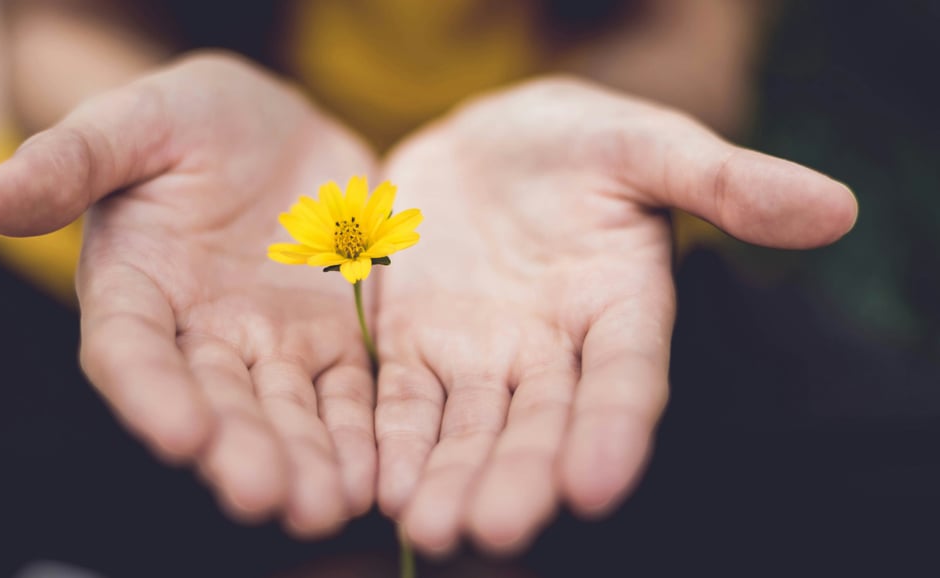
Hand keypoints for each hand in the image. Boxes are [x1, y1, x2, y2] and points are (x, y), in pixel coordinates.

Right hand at [0, 53, 377, 536]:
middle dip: (240, 450)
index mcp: (136, 289)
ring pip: (287, 412)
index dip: (151, 394)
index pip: (132, 352)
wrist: (272, 127)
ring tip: (326, 505)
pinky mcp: (333, 340)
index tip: (180, 435)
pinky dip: (361, 434)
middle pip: (216, 402)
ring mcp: (270, 344)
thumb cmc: (188, 119)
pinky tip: (377, 475)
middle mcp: (199, 334)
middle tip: (266, 497)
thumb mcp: (134, 121)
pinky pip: (349, 393)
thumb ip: (72, 159)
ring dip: (306, 461)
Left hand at [373, 77, 856, 554]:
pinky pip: (404, 401)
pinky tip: (381, 485)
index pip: (625, 379)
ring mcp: (482, 355)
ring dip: (451, 478)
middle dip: (519, 477)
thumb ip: (725, 180)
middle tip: (494, 531)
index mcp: (622, 309)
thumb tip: (835, 208)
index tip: (596, 485)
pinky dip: (395, 441)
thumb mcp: (648, 145)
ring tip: (431, 528)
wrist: (487, 142)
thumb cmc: (581, 141)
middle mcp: (554, 351)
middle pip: (540, 424)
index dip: (614, 430)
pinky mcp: (416, 346)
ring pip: (469, 428)